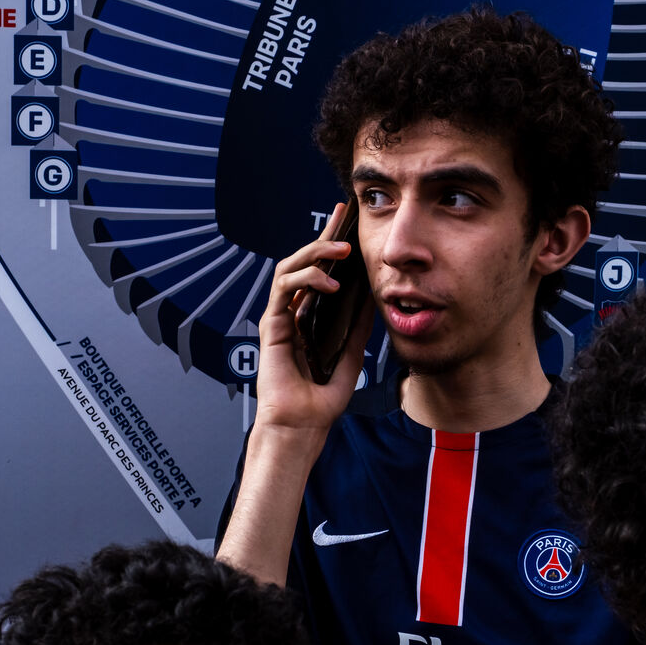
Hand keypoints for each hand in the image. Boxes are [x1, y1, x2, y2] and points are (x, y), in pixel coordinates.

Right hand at [254, 202, 373, 432]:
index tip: (345, 221)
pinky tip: (328, 283)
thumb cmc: (321, 398)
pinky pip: (284, 290)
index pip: (320, 272)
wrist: (303, 424)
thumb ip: (358, 327)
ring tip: (341, 252)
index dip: (330, 245)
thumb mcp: (350, 354)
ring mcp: (280, 317)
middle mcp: (293, 312)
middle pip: (302, 262)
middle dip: (322, 238)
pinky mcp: (271, 325)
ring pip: (289, 268)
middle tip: (342, 221)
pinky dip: (306, 280)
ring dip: (314, 254)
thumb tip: (374, 297)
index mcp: (310, 317)